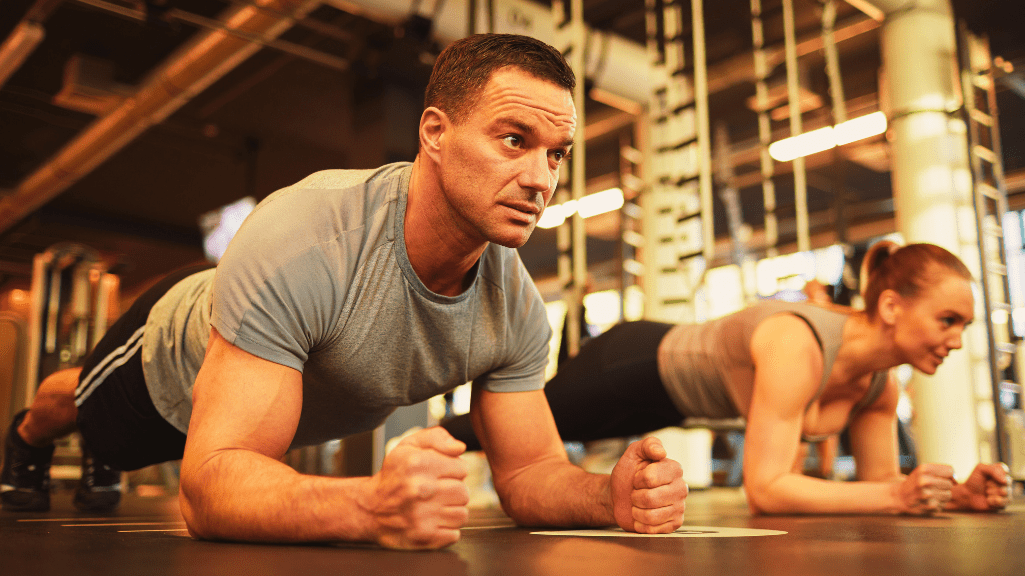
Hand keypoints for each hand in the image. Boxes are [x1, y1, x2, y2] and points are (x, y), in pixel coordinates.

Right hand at [364, 427, 468, 548]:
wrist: (369, 509)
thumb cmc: (393, 476)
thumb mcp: (408, 446)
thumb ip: (436, 437)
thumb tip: (460, 448)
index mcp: (418, 463)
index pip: (462, 468)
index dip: (452, 470)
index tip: (439, 474)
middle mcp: (420, 489)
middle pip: (464, 492)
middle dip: (453, 491)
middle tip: (437, 491)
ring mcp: (422, 516)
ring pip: (462, 514)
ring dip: (451, 511)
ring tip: (435, 506)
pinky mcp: (423, 537)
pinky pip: (454, 534)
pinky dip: (446, 529)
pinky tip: (431, 521)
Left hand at [610, 437, 687, 532]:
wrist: (619, 496)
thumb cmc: (628, 474)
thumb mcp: (634, 453)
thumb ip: (647, 445)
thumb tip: (661, 451)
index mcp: (674, 469)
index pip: (651, 478)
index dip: (637, 479)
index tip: (637, 477)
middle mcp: (681, 488)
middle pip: (651, 498)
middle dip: (635, 496)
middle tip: (636, 493)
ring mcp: (679, 507)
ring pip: (651, 515)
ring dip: (636, 511)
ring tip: (638, 505)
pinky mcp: (674, 524)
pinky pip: (653, 529)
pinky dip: (640, 524)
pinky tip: (641, 516)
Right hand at [895, 463, 954, 513]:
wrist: (900, 497)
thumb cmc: (915, 483)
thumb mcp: (923, 471)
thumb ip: (941, 472)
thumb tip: (956, 481)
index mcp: (924, 469)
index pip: (950, 471)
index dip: (949, 475)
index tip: (942, 478)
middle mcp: (925, 480)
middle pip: (950, 484)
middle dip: (943, 486)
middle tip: (931, 487)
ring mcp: (928, 494)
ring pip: (948, 495)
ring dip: (941, 496)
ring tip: (930, 494)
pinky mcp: (930, 506)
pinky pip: (943, 504)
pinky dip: (937, 503)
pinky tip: (928, 501)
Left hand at [949, 462, 1011, 511]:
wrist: (967, 495)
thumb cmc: (974, 481)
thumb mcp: (980, 469)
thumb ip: (993, 469)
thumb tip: (1005, 481)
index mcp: (1000, 473)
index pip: (1004, 470)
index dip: (995, 473)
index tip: (987, 475)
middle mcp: (1005, 483)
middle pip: (1006, 482)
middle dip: (991, 484)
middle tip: (985, 485)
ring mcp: (1006, 494)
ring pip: (1005, 492)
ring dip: (991, 492)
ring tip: (986, 492)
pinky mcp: (1004, 503)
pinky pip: (1002, 501)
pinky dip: (992, 501)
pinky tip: (988, 500)